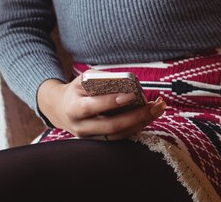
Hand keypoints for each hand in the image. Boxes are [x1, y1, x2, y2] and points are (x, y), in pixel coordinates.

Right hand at [37, 73, 165, 139]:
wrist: (61, 109)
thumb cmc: (78, 90)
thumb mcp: (83, 79)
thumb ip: (102, 78)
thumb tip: (127, 80)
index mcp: (74, 108)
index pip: (92, 107)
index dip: (111, 102)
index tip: (132, 95)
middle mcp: (81, 127)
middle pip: (111, 126)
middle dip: (136, 116)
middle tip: (155, 106)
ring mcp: (91, 138)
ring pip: (119, 135)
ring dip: (142, 123)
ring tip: (158, 109)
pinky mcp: (101, 141)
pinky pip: (122, 137)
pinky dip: (138, 126)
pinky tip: (151, 116)